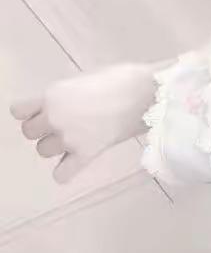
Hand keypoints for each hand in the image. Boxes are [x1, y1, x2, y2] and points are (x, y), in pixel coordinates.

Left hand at [9, 62, 159, 184]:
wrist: (150, 94)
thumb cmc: (123, 78)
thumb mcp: (86, 79)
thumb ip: (65, 95)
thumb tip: (64, 106)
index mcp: (52, 95)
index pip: (18, 111)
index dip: (30, 110)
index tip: (44, 108)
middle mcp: (54, 118)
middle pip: (30, 132)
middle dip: (44, 128)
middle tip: (68, 121)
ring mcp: (69, 139)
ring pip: (43, 151)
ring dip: (56, 145)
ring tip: (78, 136)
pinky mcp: (86, 154)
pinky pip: (61, 174)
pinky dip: (66, 170)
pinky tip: (76, 160)